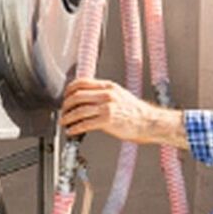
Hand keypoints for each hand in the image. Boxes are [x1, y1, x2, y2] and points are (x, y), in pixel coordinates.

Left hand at [60, 78, 187, 147]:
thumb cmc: (136, 112)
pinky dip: (75, 128)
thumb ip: (104, 94)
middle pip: (77, 96)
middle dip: (66, 105)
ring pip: (78, 110)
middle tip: (62, 111)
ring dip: (67, 117)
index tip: (65, 96)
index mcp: (108, 87)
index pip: (82, 82)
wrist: (149, 122)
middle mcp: (106, 95)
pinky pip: (85, 124)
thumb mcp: (120, 95)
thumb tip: (88, 98)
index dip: (69, 90)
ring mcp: (107, 107)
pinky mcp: (107, 121)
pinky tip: (72, 131)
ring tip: (64, 122)